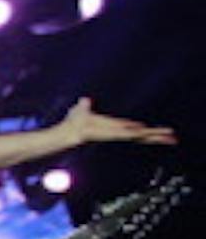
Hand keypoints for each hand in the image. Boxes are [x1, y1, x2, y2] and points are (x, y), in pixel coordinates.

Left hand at [58, 98, 177, 146]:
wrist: (64, 132)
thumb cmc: (71, 124)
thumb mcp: (80, 111)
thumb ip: (84, 107)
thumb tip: (84, 100)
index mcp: (113, 127)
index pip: (134, 129)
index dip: (147, 131)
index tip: (161, 133)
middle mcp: (116, 131)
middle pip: (140, 134)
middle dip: (156, 135)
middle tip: (173, 138)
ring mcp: (113, 133)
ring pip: (136, 134)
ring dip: (152, 135)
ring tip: (169, 137)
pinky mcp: (107, 133)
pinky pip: (124, 132)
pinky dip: (135, 131)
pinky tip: (144, 131)